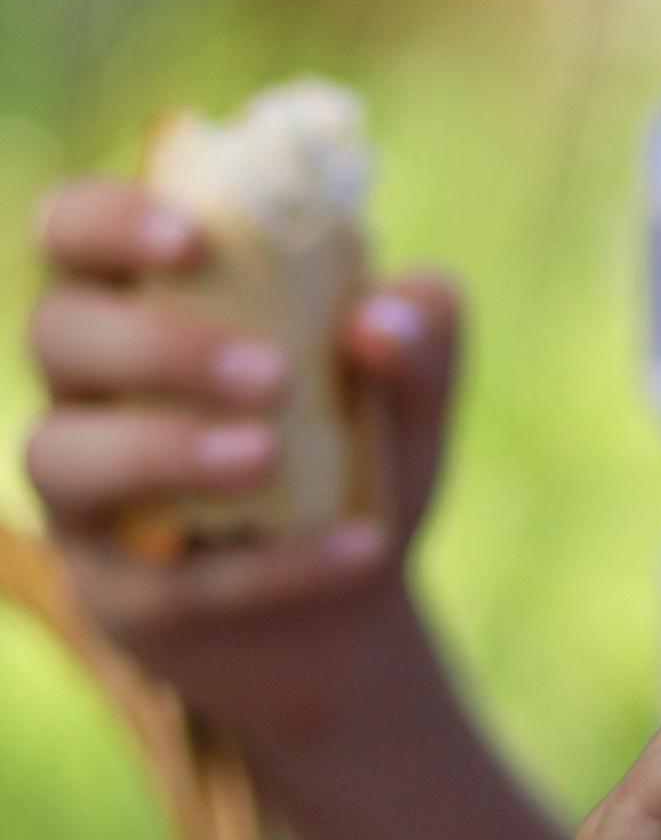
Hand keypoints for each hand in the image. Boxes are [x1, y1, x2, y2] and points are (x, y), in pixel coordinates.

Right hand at [24, 173, 456, 755]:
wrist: (352, 618)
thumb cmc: (354, 464)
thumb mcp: (409, 398)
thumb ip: (420, 338)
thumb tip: (381, 319)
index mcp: (140, 304)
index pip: (73, 230)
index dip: (109, 220)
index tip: (193, 239)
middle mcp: (87, 391)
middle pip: (60, 332)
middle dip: (158, 346)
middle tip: (273, 375)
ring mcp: (84, 497)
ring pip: (63, 455)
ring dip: (168, 450)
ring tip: (271, 456)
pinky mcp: (116, 597)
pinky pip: (165, 584)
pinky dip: (276, 565)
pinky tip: (364, 547)